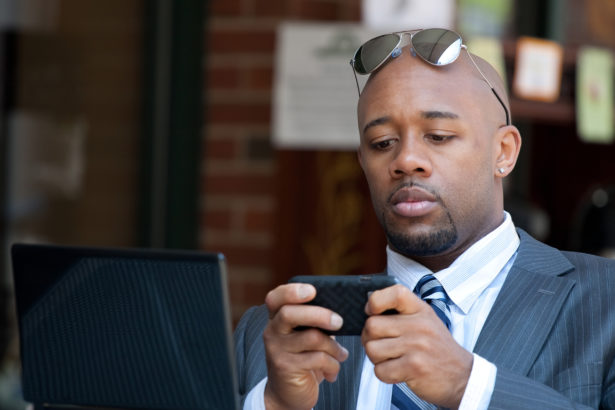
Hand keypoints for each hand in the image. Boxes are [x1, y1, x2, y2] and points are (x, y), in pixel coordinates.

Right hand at [262, 283, 348, 409]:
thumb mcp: (305, 336)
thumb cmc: (303, 358)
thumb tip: (341, 309)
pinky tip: (333, 370)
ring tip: (340, 354)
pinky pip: (318, 359)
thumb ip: (315, 321)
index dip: (291, 291)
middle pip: (290, 313)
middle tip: (339, 322)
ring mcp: (277, 350)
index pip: (275, 298)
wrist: (288, 394)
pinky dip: (333, 364)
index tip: (312, 290)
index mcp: (277, 317)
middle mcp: (273, 331)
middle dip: (319, 314)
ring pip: (311, 337)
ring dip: (333, 346)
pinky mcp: (286, 368)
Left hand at [362, 284, 472, 408]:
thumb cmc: (437, 349)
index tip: (372, 312)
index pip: (395, 293)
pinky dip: (384, 374)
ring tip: (392, 358)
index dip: (376, 301)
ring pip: (372, 349)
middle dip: (370, 338)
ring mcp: (417, 346)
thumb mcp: (425, 321)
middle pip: (372, 325)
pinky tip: (398, 371)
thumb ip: (401, 313)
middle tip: (382, 344)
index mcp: (420, 310)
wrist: (462, 376)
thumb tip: (369, 310)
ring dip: (376, 358)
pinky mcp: (414, 367)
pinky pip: (380, 370)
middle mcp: (419, 325)